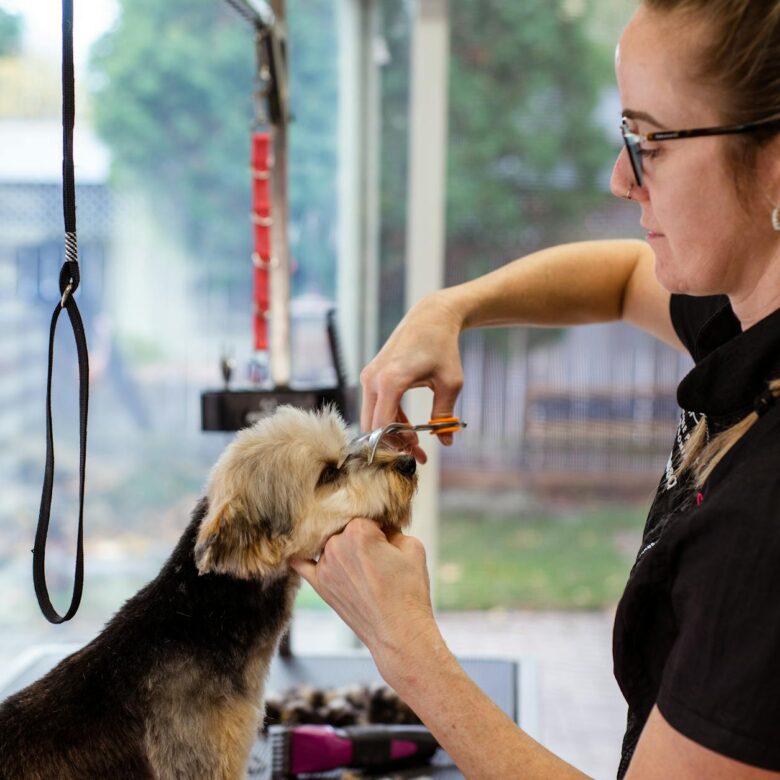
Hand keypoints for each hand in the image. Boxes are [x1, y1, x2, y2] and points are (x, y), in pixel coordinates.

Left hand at [291, 518, 439, 675]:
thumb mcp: (412, 547)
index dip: (379, 526)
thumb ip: (393, 528)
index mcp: (359, 530)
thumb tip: (381, 527)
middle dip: (361, 536)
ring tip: (363, 568)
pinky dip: (302, 556)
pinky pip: (301, 564)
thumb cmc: (409, 591)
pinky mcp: (319, 585)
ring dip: (341, 547)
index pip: (366, 515)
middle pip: (346, 528)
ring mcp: (324, 566)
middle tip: (378, 556)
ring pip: (330, 543)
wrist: (399, 632)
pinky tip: (299, 550)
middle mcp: (336, 545)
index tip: (388, 538)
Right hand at [359, 292, 464, 461]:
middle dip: (392, 443)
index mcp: (391, 380)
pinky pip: (375, 406)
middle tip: (416, 453)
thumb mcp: (450, 383)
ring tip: (416, 443)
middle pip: (371, 425)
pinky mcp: (371, 375)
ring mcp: (369, 376)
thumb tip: (445, 441)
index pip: (382, 425)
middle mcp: (373, 379)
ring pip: (371, 418)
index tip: (418, 451)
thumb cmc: (443, 348)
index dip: (398, 443)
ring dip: (390, 433)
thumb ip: (445, 415)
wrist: (431, 318)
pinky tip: (409, 427)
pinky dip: (389, 420)